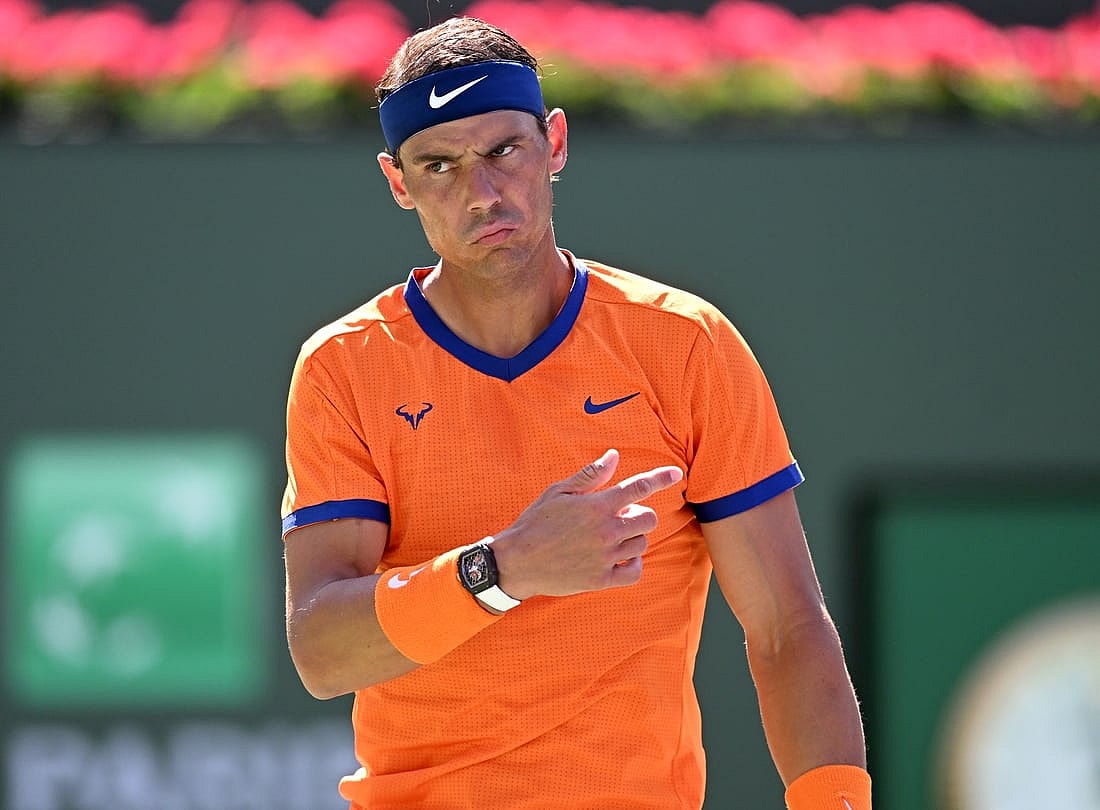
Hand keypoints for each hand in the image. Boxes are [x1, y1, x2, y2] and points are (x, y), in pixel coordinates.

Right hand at [489, 449, 682, 599]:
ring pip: (641, 543)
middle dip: (639, 514)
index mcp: (597, 506)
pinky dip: (634, 563)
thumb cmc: (535, 522)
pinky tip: (622, 557)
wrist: (516, 561)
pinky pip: (634, 572)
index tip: (676, 474)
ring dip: (633, 537)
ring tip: (611, 536)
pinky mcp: (600, 579)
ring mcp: (605, 557)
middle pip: (648, 519)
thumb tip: (614, 456)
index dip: (661, 478)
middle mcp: (605, 531)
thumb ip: (590, 475)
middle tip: (619, 516)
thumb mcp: (559, 492)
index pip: (638, 488)